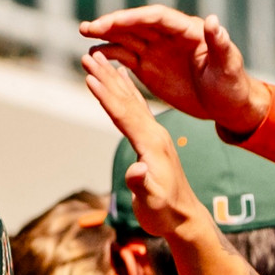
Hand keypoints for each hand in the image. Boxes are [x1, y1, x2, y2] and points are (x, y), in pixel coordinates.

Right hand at [80, 6, 269, 132]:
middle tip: (88, 27)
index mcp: (188, 31)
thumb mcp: (229, 65)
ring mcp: (157, 51)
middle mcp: (169, 37)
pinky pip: (126, 58)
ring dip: (106, 36)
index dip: (133, 18)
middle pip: (136, 24)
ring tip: (84, 35)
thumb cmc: (232, 84)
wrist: (227, 105)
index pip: (156, 18)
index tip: (111, 23)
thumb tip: (212, 21)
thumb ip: (220, 44)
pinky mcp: (150, 68)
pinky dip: (109, 56)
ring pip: (127, 38)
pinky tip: (93, 57)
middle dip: (112, 24)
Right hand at [83, 50, 199, 239]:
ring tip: (100, 60)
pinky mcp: (153, 140)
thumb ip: (142, 184)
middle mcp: (155, 133)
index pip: (125, 113)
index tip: (90, 76)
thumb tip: (135, 170)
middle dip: (107, 77)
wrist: (185, 218)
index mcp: (153, 143)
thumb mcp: (152, 201)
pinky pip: (137, 109)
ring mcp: (155, 135)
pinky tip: (124, 80)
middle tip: (89, 56)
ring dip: (114, 79)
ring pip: (131, 100)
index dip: (107, 95)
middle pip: (127, 99)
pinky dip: (127, 93)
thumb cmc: (165, 213)